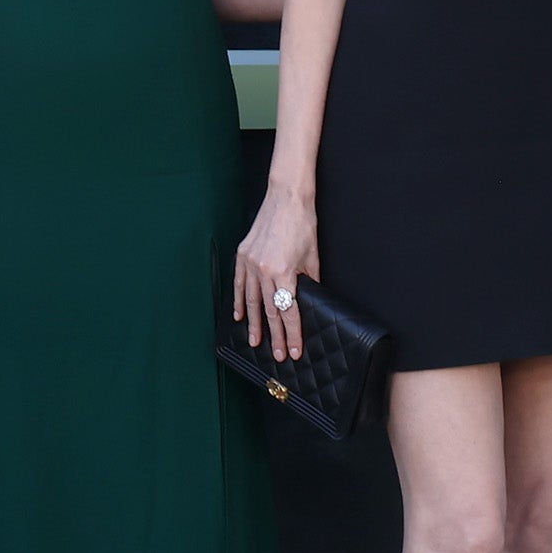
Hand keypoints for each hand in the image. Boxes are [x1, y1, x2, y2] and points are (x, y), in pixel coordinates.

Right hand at [233, 183, 320, 362]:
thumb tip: (309, 300)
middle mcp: (263, 269)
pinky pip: (239, 284)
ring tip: (255, 342)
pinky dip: (239, 301)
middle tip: (278, 354)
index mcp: (283, 271)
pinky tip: (239, 316)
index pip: (288, 310)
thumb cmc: (303, 223)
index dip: (292, 333)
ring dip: (254, 323)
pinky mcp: (243, 255)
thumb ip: (310, 282)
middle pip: (269, 310)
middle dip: (275, 335)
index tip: (294, 349)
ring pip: (251, 301)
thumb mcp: (312, 257)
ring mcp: (250, 262)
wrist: (287, 197)